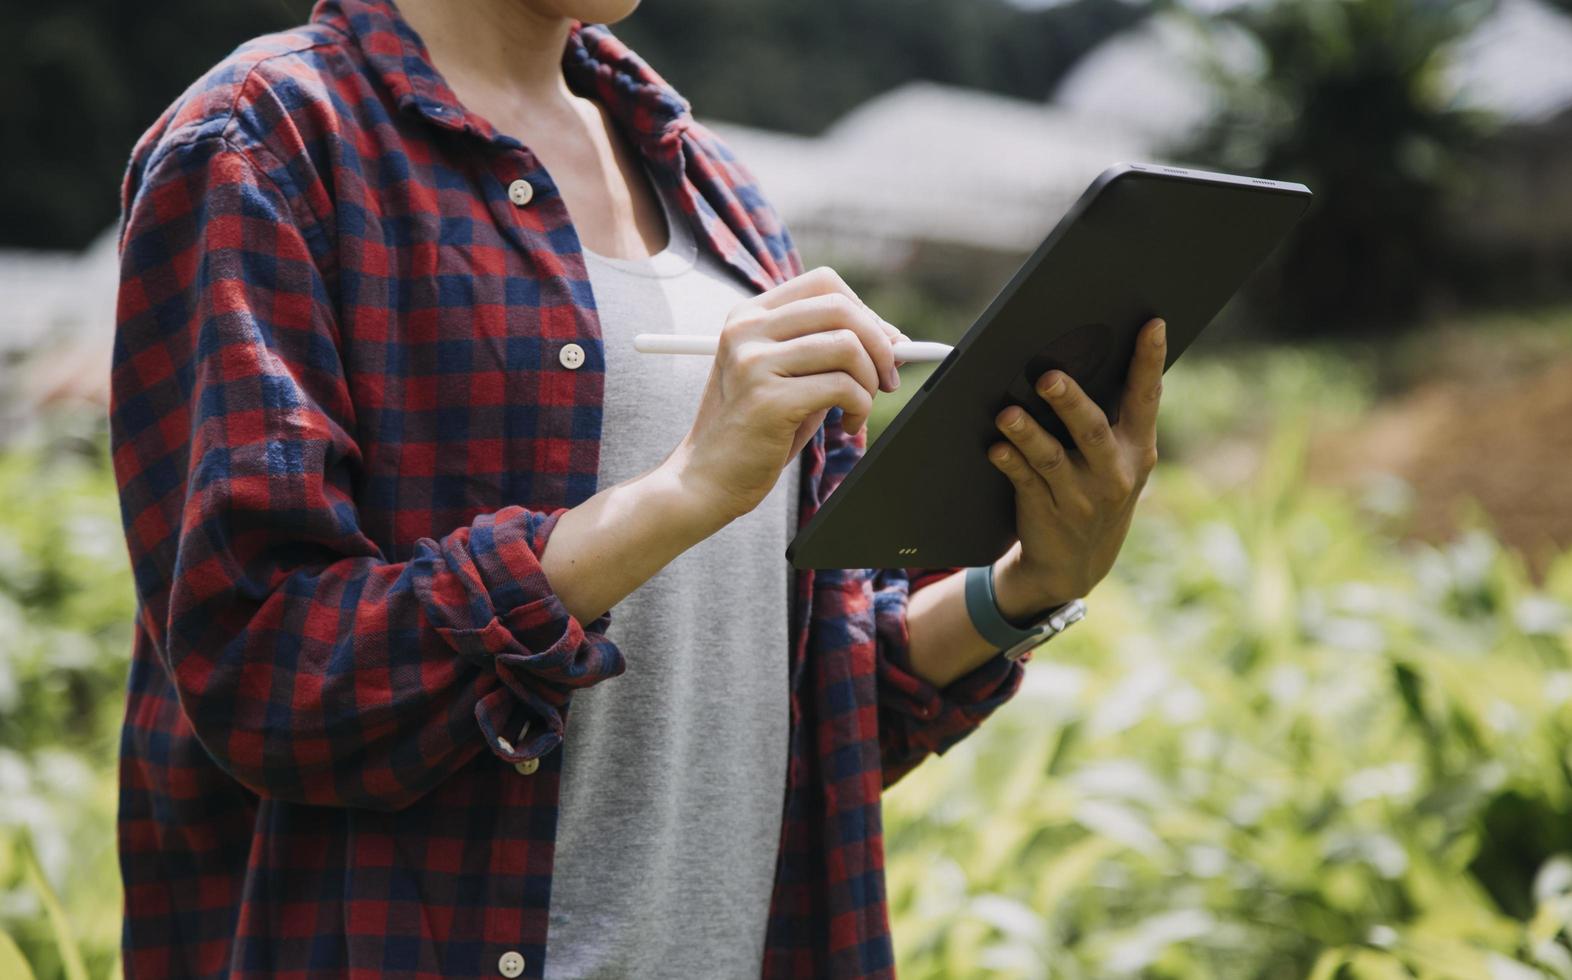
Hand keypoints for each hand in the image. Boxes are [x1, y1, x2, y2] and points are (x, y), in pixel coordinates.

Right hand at [665, 266, 905, 521]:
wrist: (706, 479)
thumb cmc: (757, 430)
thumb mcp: (791, 378)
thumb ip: (831, 353)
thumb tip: (896, 340)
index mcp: (748, 316)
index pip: (824, 282)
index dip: (865, 311)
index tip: (883, 346)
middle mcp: (746, 330)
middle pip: (840, 307)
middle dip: (879, 344)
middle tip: (887, 379)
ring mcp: (753, 362)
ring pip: (848, 346)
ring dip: (869, 381)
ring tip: (859, 407)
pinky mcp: (767, 399)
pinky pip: (843, 387)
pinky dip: (860, 407)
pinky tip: (849, 424)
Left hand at [985, 317, 1166, 621]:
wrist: (1074, 565)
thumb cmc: (1094, 491)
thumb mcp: (1118, 462)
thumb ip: (1111, 419)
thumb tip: (1085, 355)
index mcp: (1137, 449)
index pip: (1146, 398)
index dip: (1149, 361)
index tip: (1151, 323)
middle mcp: (1114, 473)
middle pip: (1092, 431)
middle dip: (1070, 402)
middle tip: (1048, 376)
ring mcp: (1081, 498)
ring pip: (1052, 460)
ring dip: (1028, 434)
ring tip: (1007, 413)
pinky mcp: (1047, 515)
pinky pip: (1026, 484)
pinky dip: (1010, 464)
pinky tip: (996, 448)